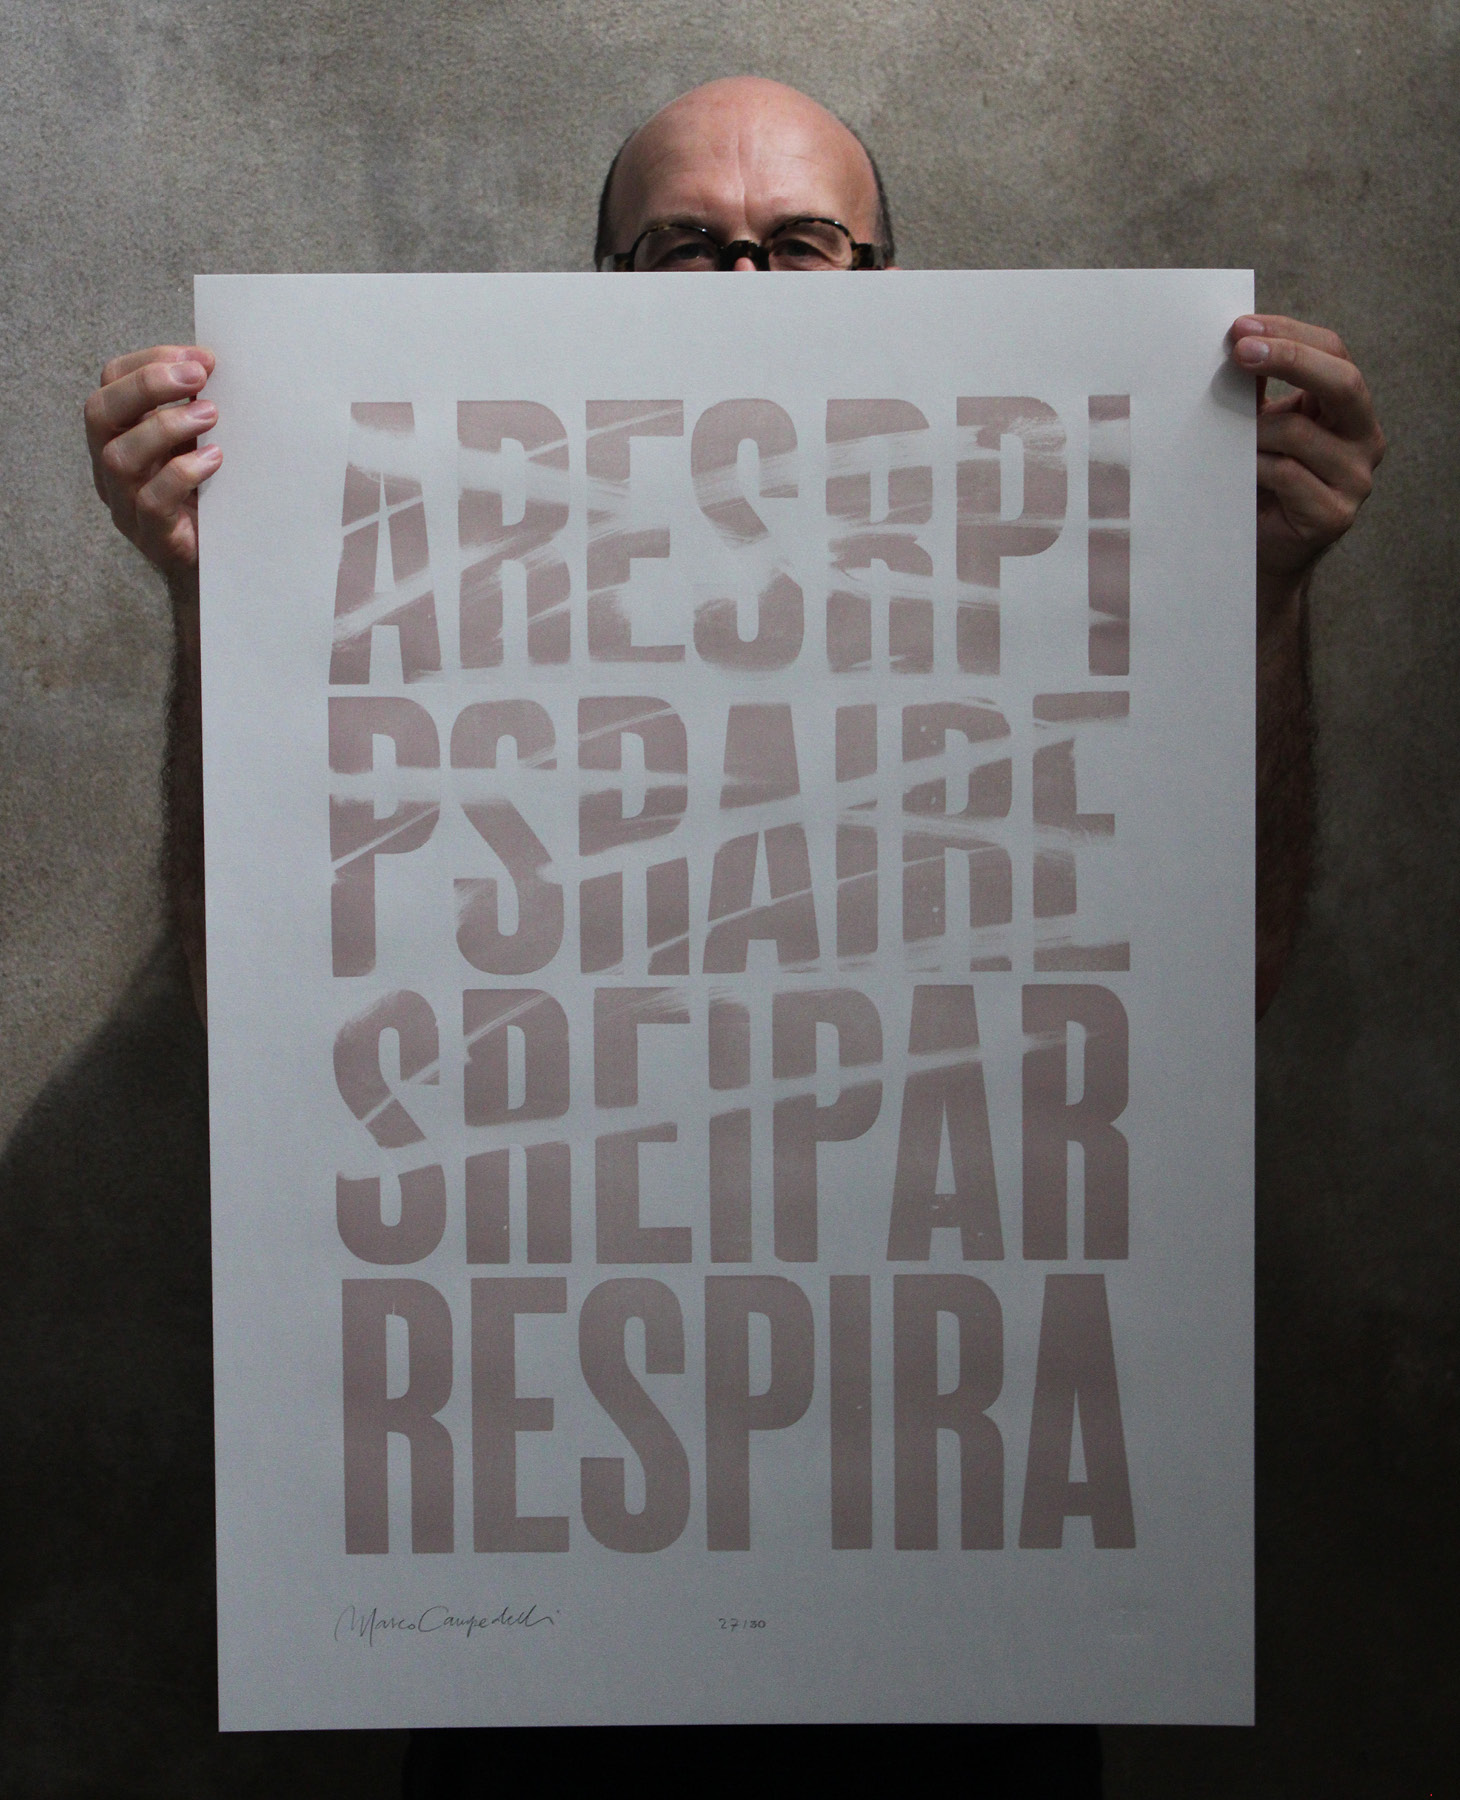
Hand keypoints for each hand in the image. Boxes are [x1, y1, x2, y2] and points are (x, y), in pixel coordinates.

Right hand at [84, 345, 220, 584]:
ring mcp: (125, 503)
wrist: (220, 560)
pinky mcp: (152, 536)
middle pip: (100, 413)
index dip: (151, 361)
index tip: (201, 359)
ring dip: (166, 426)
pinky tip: (214, 460)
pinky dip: (183, 474)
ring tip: (210, 415)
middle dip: (147, 385)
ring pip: (119, 457)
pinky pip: (152, 502)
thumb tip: (211, 363)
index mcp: (118, 433)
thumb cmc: (207, 491)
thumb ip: (195, 405)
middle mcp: (109, 466)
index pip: (111, 382)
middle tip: (198, 377)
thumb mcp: (197, 440)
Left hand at [1228, 315, 1384, 591]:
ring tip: (1225, 439)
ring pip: (1300, 433)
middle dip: (1290, 358)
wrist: (1260, 552)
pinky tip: (1236, 472)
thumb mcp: (1260, 427)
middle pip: (1343, 382)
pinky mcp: (1334, 515)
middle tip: (1240, 349)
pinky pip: (1287, 475)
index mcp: (1348, 408)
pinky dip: (1254, 466)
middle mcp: (1364, 438)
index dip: (1290, 335)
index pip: (1333, 352)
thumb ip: (1256, 391)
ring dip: (1253, 430)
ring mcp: (1356, 479)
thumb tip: (1235, 344)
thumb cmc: (1259, 483)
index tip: (1241, 329)